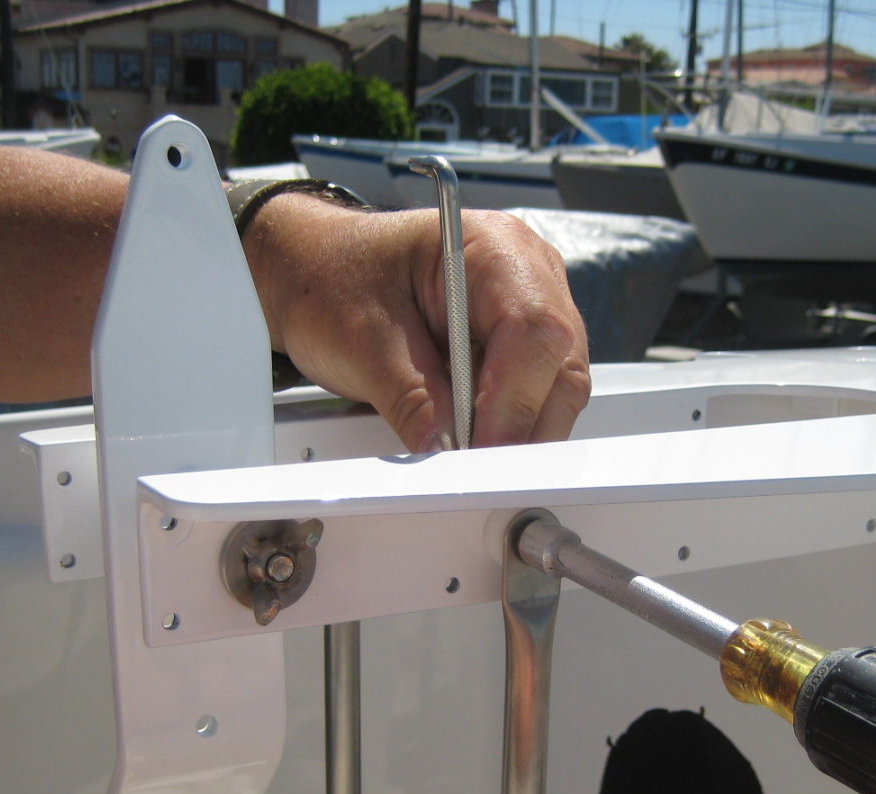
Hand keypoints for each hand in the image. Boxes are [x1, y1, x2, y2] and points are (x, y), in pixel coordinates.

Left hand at [242, 193, 590, 451]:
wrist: (316, 267)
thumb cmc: (335, 277)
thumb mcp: (360, 338)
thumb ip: (409, 394)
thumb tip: (445, 446)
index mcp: (491, 247)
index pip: (532, 330)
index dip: (513, 400)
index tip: (480, 449)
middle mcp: (527, 271)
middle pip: (559, 364)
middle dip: (521, 423)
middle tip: (471, 465)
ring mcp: (533, 305)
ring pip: (558, 386)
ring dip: (516, 428)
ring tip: (464, 451)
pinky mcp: (524, 342)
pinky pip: (539, 392)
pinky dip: (509, 423)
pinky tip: (472, 433)